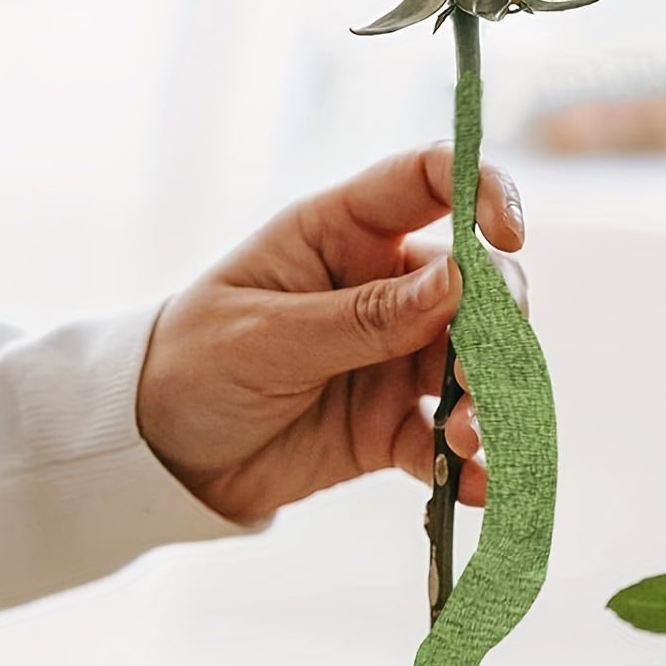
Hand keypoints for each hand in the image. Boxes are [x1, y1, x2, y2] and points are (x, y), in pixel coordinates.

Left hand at [136, 145, 525, 524]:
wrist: (158, 456)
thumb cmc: (193, 363)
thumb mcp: (267, 334)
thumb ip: (363, 316)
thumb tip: (458, 284)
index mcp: (343, 232)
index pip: (430, 180)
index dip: (481, 193)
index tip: (507, 236)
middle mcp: (384, 286)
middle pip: (478, 284)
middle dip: (497, 326)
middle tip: (480, 372)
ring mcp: (395, 358)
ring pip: (477, 366)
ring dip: (488, 400)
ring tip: (466, 440)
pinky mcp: (393, 424)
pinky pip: (448, 440)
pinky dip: (469, 464)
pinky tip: (477, 486)